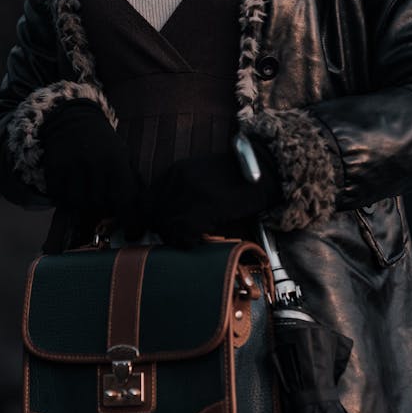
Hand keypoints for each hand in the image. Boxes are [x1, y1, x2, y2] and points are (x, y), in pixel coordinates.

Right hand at [40, 100, 141, 232]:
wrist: (73, 118)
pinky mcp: (54, 170)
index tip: (132, 233)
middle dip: (104, 209)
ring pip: (78, 205)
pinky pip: (60, 198)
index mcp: (115, 161)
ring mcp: (72, 167)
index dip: (131, 221)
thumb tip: (145, 212)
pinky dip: (66, 200)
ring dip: (84, 206)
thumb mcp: (122, 156)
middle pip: (99, 205)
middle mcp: (94, 165)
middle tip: (106, 205)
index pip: (125, 200)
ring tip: (88, 195)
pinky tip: (72, 189)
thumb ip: (131, 182)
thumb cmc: (103, 143)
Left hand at [147, 143, 279, 246]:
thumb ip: (180, 194)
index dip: (152, 219)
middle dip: (164, 231)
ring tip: (195, 237)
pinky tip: (203, 237)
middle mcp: (178, 179)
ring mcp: (191, 190)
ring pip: (167, 226)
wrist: (265, 171)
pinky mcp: (206, 204)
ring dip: (178, 237)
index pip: (146, 201)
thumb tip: (162, 221)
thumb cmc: (236, 180)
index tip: (158, 230)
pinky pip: (183, 232)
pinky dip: (190, 241)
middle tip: (181, 238)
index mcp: (175, 171)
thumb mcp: (201, 179)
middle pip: (154, 215)